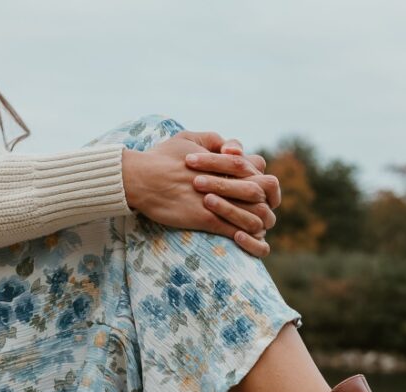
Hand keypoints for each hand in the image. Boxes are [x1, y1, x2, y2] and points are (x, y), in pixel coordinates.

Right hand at [121, 132, 273, 257]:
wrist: (140, 178)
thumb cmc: (162, 158)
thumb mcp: (188, 139)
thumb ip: (213, 140)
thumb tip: (233, 148)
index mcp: (226, 161)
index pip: (260, 171)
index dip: (261, 182)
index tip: (254, 191)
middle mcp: (227, 180)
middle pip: (264, 193)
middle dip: (266, 203)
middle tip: (259, 211)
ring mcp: (219, 201)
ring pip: (256, 216)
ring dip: (258, 223)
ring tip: (252, 227)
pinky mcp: (207, 219)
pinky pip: (237, 232)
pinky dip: (245, 238)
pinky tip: (240, 238)